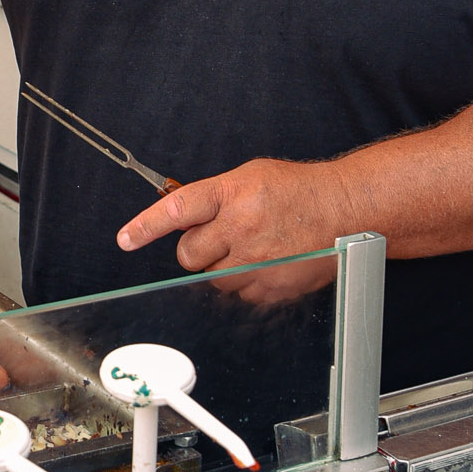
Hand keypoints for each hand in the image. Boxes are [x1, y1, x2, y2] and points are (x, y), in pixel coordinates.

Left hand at [117, 157, 352, 274]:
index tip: (126, 238)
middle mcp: (243, 227)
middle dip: (198, 249)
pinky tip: (268, 262)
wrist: (346, 209)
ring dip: (223, 266)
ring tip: (252, 247)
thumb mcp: (250, 177)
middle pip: (189, 255)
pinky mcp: (273, 287)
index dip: (146, 226)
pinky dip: (247, 282)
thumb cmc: (297, 190)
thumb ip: (214, 198)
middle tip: (222, 236)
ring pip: (212, 279)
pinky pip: (239, 294)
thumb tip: (180, 220)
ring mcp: (259, 261)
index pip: (178, 210)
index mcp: (233, 194)